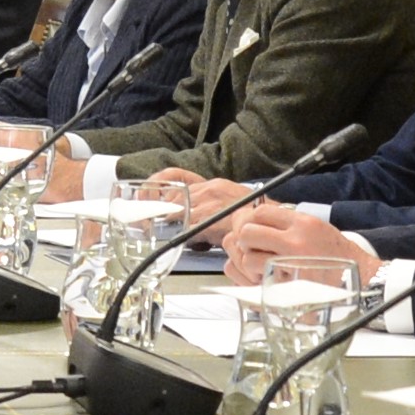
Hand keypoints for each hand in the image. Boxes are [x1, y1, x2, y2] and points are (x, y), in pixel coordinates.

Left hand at [145, 167, 261, 236]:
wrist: (270, 220)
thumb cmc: (251, 213)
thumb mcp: (227, 199)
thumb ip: (206, 202)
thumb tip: (186, 215)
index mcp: (209, 183)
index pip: (174, 174)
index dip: (155, 181)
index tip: (145, 192)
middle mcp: (208, 190)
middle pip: (170, 196)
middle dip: (154, 209)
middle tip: (144, 221)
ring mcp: (209, 205)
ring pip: (175, 212)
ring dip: (164, 223)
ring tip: (156, 232)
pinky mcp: (211, 221)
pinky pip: (187, 228)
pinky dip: (181, 235)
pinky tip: (180, 240)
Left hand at [223, 202, 376, 285]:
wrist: (363, 281)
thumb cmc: (338, 257)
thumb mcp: (317, 228)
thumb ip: (288, 224)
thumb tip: (255, 221)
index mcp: (303, 223)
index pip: (259, 212)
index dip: (251, 221)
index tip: (254, 230)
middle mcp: (295, 241)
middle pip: (247, 231)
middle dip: (245, 241)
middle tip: (255, 249)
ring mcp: (290, 266)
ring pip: (247, 258)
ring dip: (250, 264)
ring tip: (264, 269)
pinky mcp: (287, 288)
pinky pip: (254, 282)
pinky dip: (255, 282)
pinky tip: (267, 281)